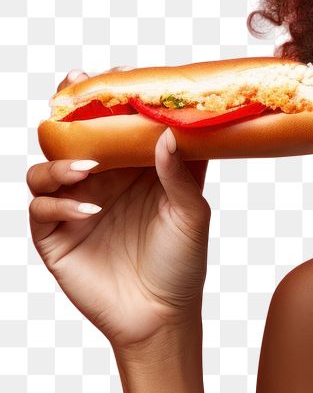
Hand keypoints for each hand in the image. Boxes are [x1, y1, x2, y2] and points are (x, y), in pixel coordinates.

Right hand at [28, 67, 211, 351]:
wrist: (162, 316)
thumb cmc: (182, 262)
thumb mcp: (191, 212)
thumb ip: (180, 173)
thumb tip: (167, 134)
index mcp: (135, 169)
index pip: (116, 126)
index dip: (110, 99)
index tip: (116, 76)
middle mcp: (102, 182)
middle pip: (72, 138)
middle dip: (68, 112)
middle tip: (74, 93)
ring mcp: (75, 208)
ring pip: (46, 169)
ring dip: (60, 162)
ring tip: (87, 169)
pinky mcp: (55, 238)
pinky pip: (41, 210)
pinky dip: (59, 204)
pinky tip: (88, 210)